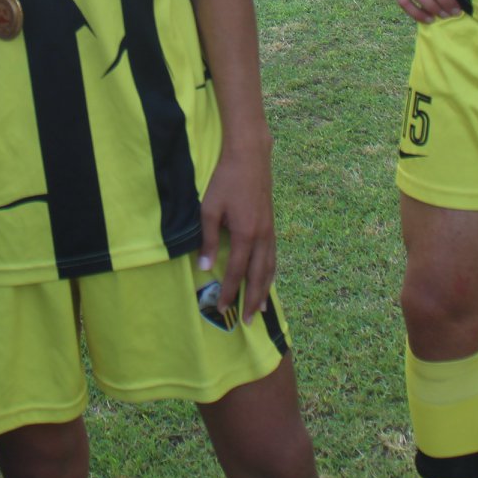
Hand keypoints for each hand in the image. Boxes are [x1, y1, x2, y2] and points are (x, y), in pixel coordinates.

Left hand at [198, 142, 276, 318]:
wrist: (250, 156)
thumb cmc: (226, 180)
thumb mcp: (209, 209)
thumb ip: (208, 239)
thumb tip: (204, 267)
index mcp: (245, 234)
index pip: (236, 271)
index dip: (229, 291)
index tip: (222, 308)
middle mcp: (261, 236)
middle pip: (258, 276)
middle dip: (252, 300)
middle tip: (247, 321)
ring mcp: (270, 230)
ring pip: (269, 268)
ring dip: (265, 290)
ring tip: (261, 308)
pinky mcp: (272, 224)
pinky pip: (273, 255)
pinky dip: (271, 272)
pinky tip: (268, 278)